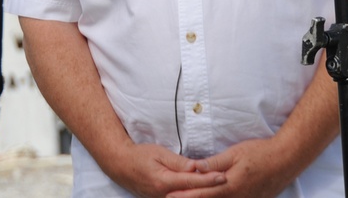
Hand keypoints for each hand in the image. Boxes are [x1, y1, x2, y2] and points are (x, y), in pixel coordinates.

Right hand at [105, 142, 226, 197]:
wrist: (121, 166)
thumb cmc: (140, 156)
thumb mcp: (159, 153)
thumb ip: (178, 162)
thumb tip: (196, 167)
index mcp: (164, 181)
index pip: (192, 181)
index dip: (208, 179)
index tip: (223, 176)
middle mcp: (165, 195)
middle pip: (192, 194)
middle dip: (209, 189)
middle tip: (226, 181)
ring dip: (202, 192)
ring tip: (218, 184)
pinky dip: (191, 194)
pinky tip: (202, 190)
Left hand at [165, 138, 296, 197]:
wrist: (285, 160)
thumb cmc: (261, 153)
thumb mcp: (235, 153)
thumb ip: (215, 162)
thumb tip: (196, 167)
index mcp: (230, 185)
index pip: (202, 193)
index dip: (185, 196)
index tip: (170, 196)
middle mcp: (236, 197)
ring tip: (189, 197)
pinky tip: (214, 196)